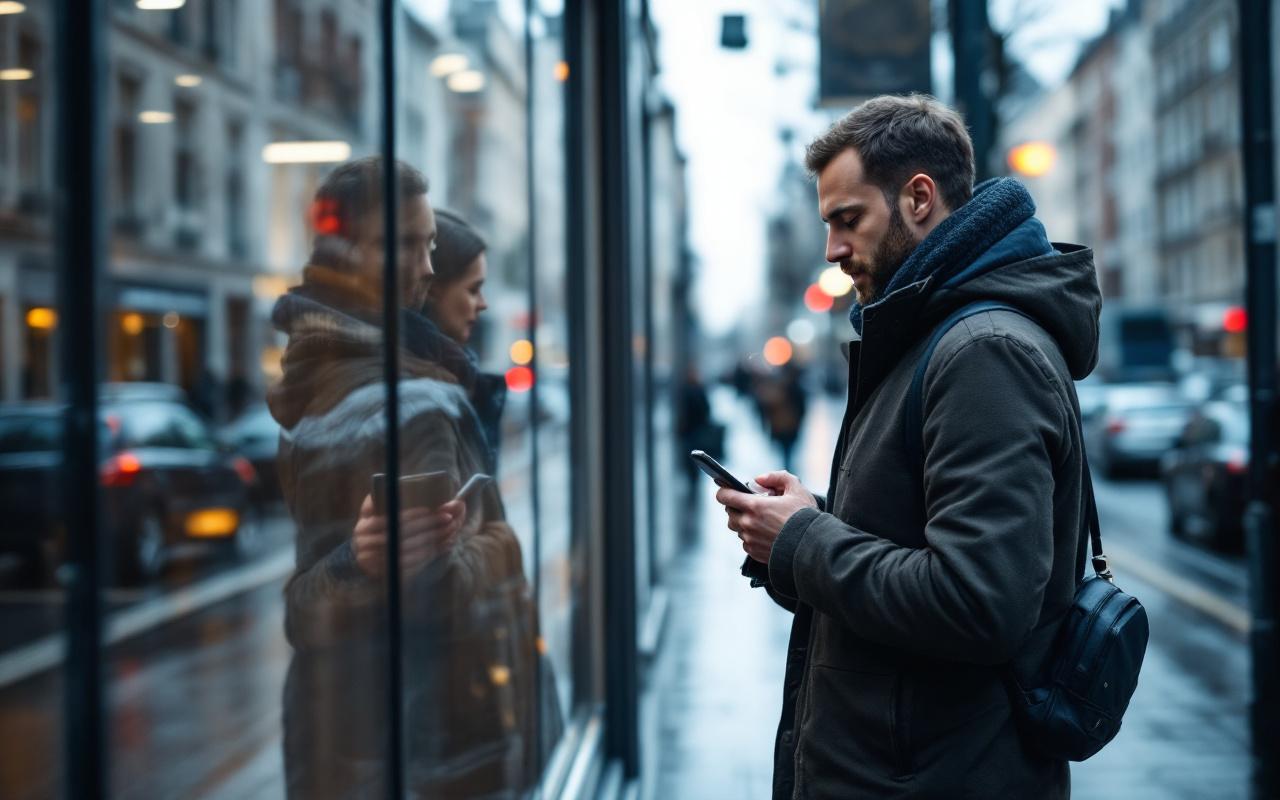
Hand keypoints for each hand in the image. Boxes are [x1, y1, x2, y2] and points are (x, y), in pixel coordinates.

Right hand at [352, 495, 466, 578]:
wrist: (360, 557)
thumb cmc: (373, 528)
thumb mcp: (371, 512)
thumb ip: (381, 498)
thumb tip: (397, 483)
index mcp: (364, 527)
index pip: (391, 520)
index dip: (412, 515)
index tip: (431, 509)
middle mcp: (367, 546)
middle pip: (402, 536)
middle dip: (428, 526)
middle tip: (448, 518)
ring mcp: (376, 563)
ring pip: (409, 552)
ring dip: (432, 542)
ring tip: (450, 531)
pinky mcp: (387, 575)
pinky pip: (412, 566)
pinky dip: (429, 555)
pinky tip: (443, 546)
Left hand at [715, 471, 816, 564]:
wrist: (813, 546)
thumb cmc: (805, 516)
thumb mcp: (795, 488)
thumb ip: (776, 477)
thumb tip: (758, 479)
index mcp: (754, 506)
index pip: (725, 496)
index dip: (723, 490)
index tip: (725, 488)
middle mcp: (748, 524)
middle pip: (729, 513)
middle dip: (736, 506)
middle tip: (750, 503)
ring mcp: (750, 540)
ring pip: (737, 528)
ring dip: (743, 521)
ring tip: (760, 518)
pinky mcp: (754, 552)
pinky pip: (745, 541)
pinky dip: (751, 536)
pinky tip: (765, 532)